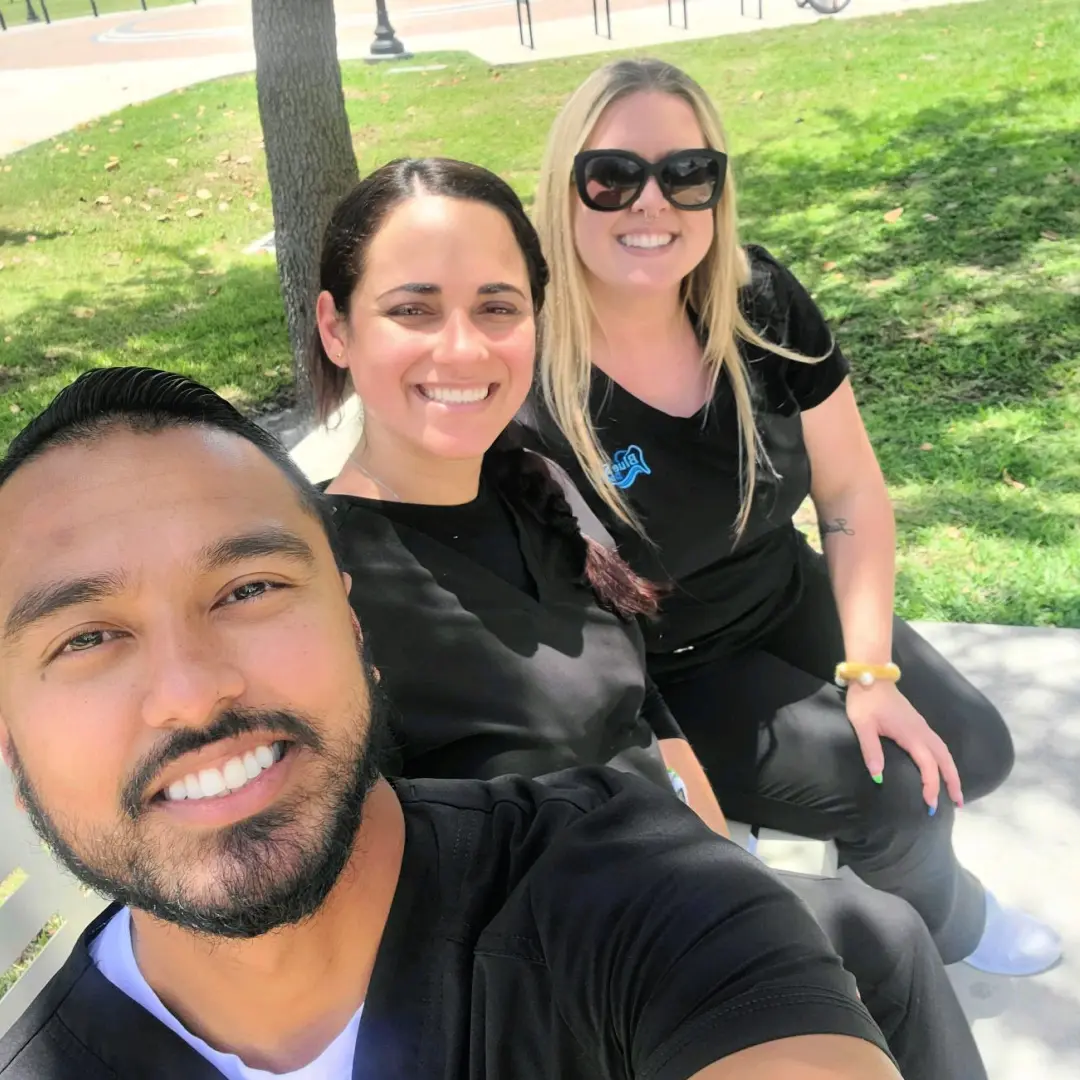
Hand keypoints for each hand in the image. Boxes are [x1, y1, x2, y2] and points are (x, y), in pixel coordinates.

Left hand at [844, 682, 963, 811]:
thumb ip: (871, 750)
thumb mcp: (863, 725)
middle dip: (953, 782)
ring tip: (956, 791)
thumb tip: (878, 776)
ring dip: (952, 771)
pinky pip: (938, 745)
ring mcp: (922, 726)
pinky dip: (945, 760)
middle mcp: (922, 731)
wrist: (871, 677)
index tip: (929, 804)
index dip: (931, 785)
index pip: (928, 765)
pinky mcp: (918, 724)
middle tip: (958, 803)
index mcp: (911, 735)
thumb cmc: (865, 702)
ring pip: (944, 751)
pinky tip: (942, 768)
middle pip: (945, 759)